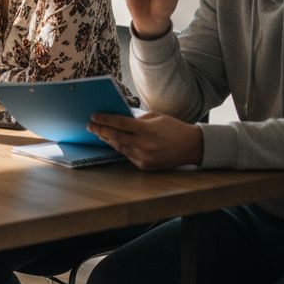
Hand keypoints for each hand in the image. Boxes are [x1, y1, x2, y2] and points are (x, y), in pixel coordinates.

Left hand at [88, 112, 202, 170]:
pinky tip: (114, 142)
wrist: (192, 147)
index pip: (120, 124)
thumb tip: (118, 120)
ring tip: (100, 133)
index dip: (105, 120)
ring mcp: (145, 158)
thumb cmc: (174, 128)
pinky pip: (128, 156)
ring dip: (108, 140)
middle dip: (101, 131)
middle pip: (116, 137)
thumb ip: (137, 119)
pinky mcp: (145, 166)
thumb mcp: (156, 117)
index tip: (93, 117)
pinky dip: (121, 148)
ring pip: (120, 148)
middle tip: (90, 126)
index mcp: (147, 130)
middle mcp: (144, 145)